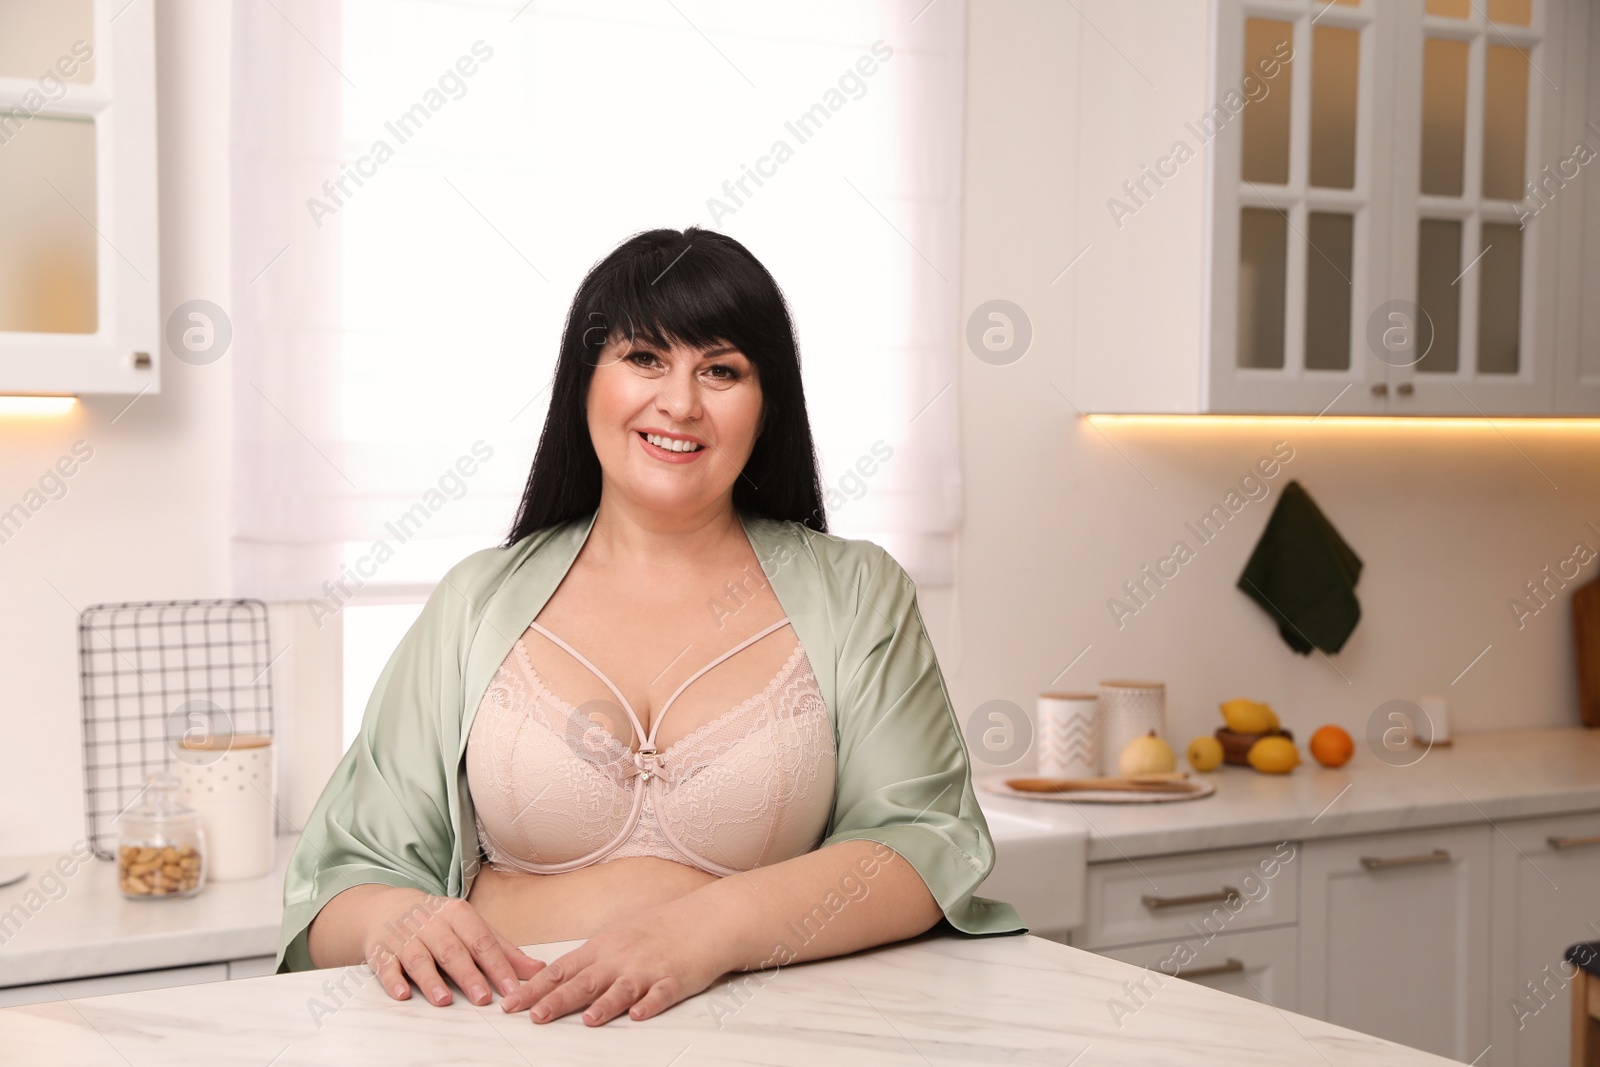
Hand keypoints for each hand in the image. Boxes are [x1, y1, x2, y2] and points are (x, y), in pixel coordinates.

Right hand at [361, 886, 544, 1006]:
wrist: (388, 907)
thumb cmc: (439, 922)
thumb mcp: (471, 928)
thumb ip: (502, 950)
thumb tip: (537, 970)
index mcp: (459, 915)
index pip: (482, 941)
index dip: (497, 965)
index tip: (511, 988)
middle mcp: (432, 923)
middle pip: (452, 950)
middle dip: (468, 975)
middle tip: (483, 998)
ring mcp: (405, 937)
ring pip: (419, 959)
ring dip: (431, 980)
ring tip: (444, 1000)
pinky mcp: (382, 951)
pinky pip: (386, 966)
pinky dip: (393, 980)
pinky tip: (403, 994)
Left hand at [500, 901, 730, 1024]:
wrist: (704, 920)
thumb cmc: (659, 929)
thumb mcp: (618, 937)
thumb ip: (591, 959)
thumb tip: (558, 977)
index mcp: (604, 947)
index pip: (562, 969)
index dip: (536, 988)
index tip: (511, 1003)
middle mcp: (621, 958)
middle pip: (585, 981)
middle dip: (557, 999)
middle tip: (533, 1015)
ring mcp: (648, 969)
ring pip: (622, 989)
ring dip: (605, 1005)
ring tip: (588, 1020)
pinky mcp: (675, 980)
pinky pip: (661, 994)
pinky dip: (650, 1005)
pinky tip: (639, 1014)